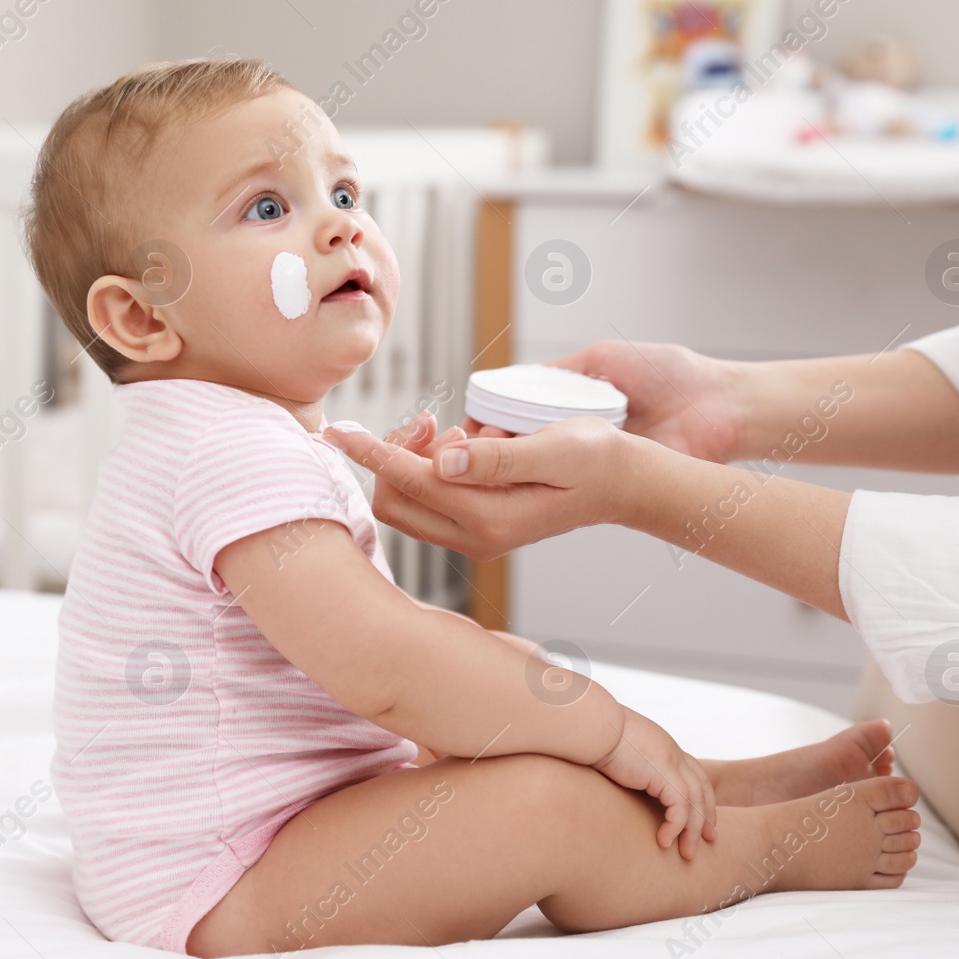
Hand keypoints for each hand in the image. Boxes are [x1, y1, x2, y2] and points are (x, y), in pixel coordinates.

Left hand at [325, 414, 642, 560]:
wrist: (623, 484)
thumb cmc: (595, 460)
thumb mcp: (555, 449)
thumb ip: (497, 457)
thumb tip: (443, 459)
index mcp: (489, 516)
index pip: (409, 481)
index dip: (369, 451)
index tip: (335, 430)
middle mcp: (474, 535)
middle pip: (395, 498)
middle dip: (396, 454)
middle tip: (433, 421)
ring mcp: (474, 536)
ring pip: (408, 499)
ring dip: (414, 460)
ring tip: (459, 432)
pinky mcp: (477, 527)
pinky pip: (428, 499)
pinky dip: (429, 468)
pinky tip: (463, 445)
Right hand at [467, 340, 743, 463]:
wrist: (720, 406)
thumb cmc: (672, 374)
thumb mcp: (606, 357)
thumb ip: (562, 369)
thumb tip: (516, 378)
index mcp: (572, 401)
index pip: (513, 414)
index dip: (486, 423)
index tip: (467, 428)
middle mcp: (576, 432)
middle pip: (515, 445)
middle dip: (485, 449)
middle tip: (468, 449)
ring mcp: (590, 458)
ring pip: (533, 467)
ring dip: (505, 468)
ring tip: (484, 462)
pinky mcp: (609, 477)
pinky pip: (566, 483)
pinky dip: (538, 482)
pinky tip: (518, 479)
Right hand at [593, 706, 717, 860]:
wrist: (592, 725)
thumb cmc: (593, 737)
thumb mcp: (616, 751)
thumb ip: (626, 765)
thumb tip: (616, 778)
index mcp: (663, 747)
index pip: (692, 772)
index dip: (699, 796)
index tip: (700, 817)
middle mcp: (672, 752)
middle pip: (701, 787)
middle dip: (707, 814)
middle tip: (709, 838)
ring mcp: (671, 761)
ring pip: (695, 802)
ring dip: (692, 831)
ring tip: (687, 854)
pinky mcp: (664, 773)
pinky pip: (680, 808)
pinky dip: (675, 827)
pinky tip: (664, 841)